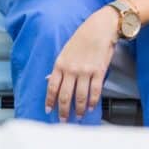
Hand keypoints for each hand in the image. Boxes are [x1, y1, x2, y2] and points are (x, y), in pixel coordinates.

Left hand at [45, 7, 118, 121]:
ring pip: (80, 96)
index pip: (52, 87)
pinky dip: (92, 102)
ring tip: (78, 116)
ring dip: (78, 109)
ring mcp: (85, 71)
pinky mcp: (98, 72)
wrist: (99, 28)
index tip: (49, 111)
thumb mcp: (65, 51)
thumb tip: (50, 81)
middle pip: (64, 95)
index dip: (50, 101)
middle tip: (63, 120)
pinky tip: (90, 107)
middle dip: (63, 110)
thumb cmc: (82, 38)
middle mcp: (71, 69)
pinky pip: (94, 91)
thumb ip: (59, 68)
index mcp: (60, 64)